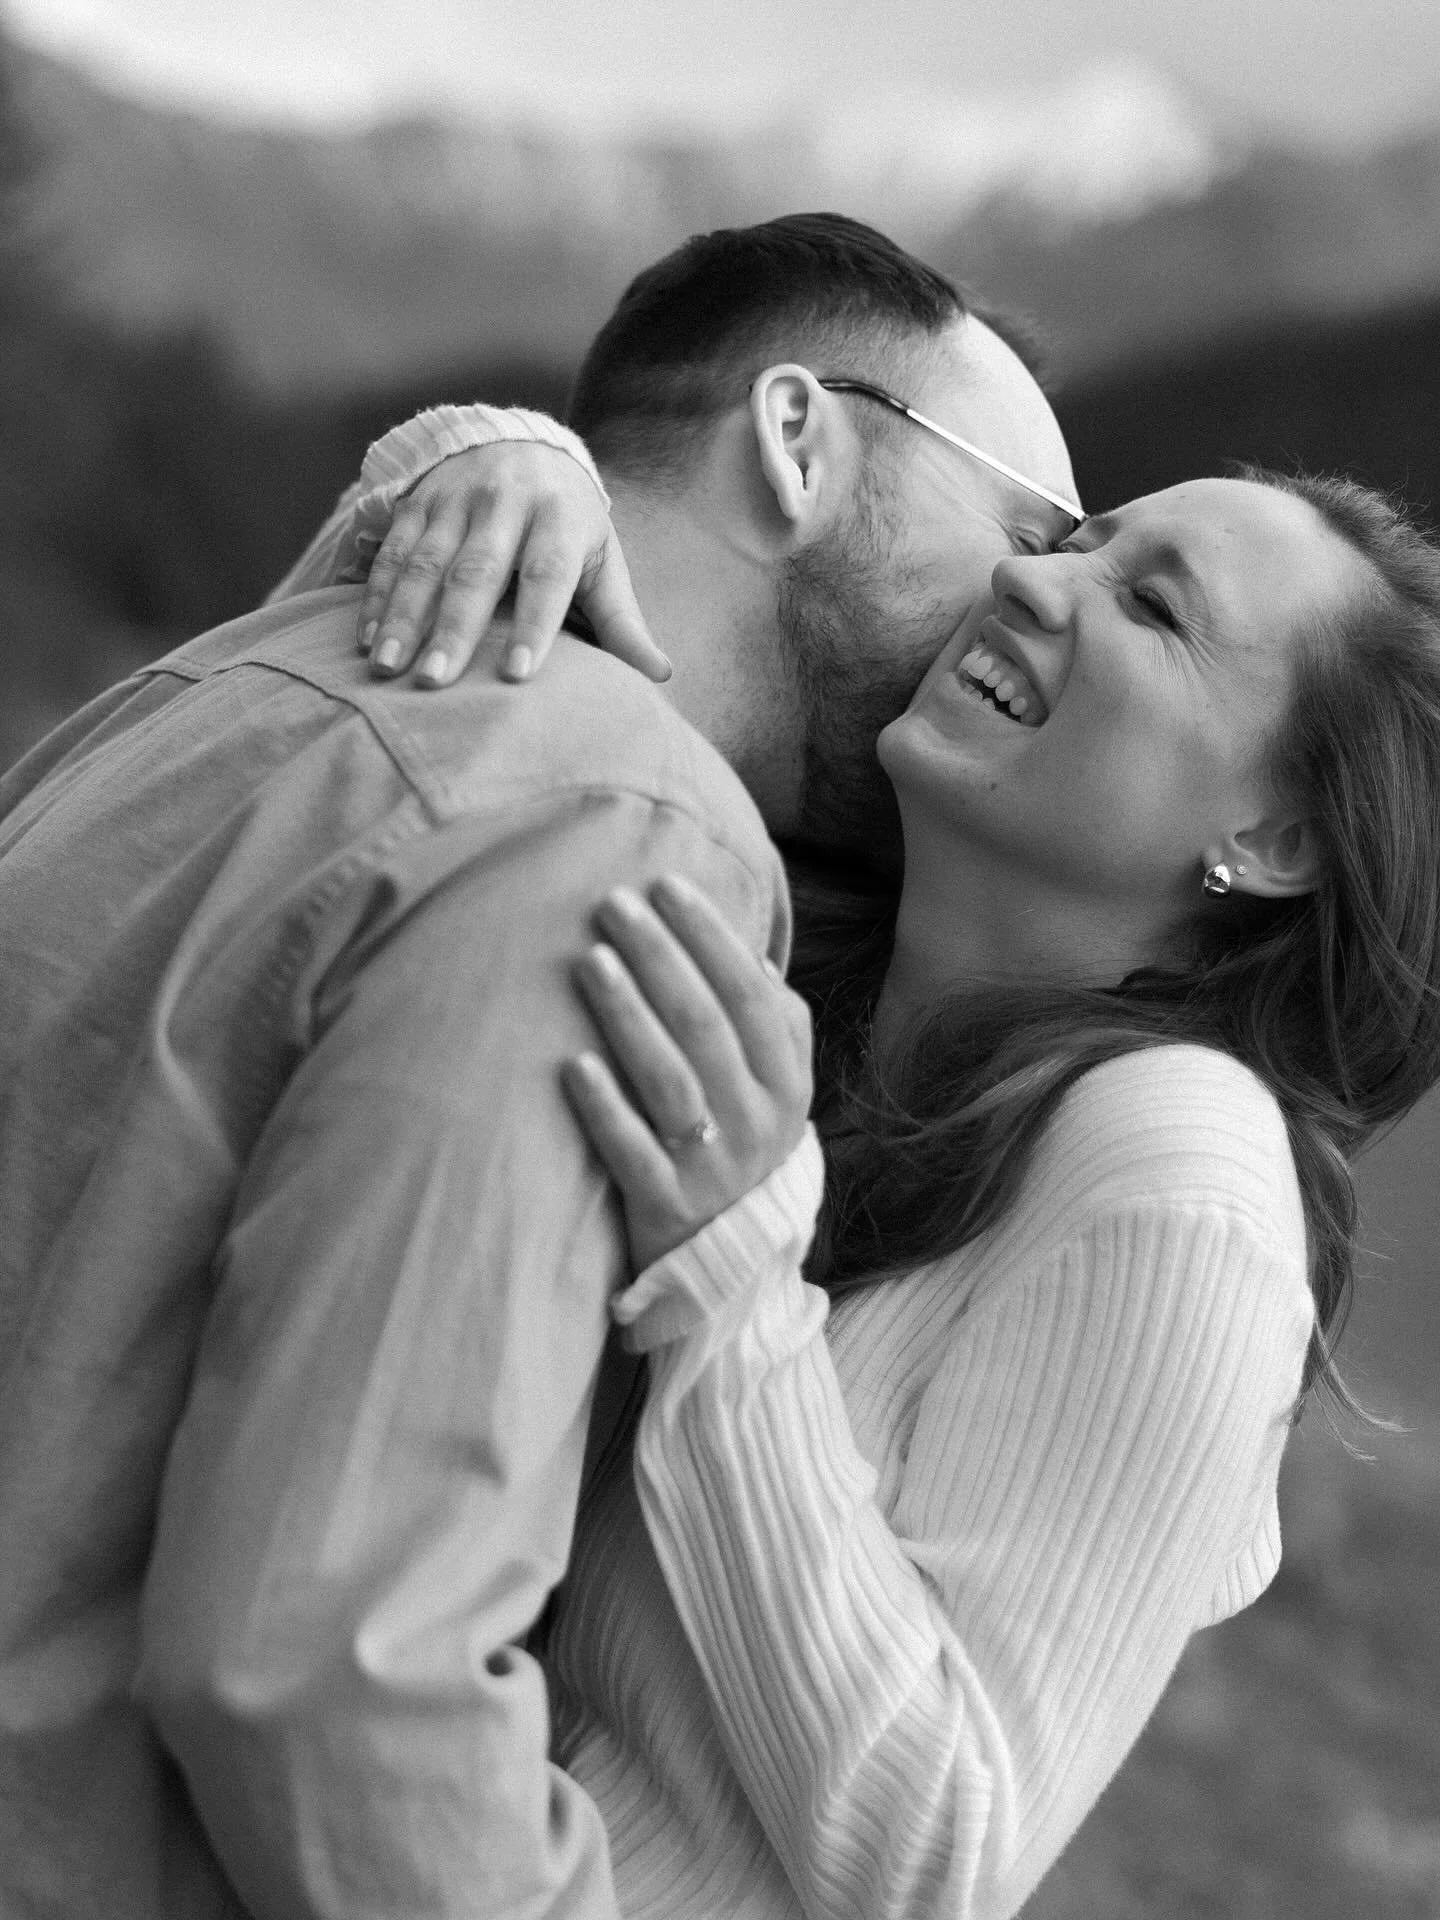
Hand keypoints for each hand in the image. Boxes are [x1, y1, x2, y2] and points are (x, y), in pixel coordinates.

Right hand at [358, 441, 669, 687]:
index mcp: (559, 517)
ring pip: (425, 561)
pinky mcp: (417, 499)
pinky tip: (366, 638)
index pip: (547, 574)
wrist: (521, 442)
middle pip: (477, 571)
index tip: (519, 675)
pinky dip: (378, 594)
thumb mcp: (602, 560)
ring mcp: (455, 498)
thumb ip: (622, 620)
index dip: (534, 624)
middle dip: (454, 629)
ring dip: (403, 616)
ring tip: (385, 666)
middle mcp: (505, 501)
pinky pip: (393, 550)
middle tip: (435, 682)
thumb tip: (661, 674)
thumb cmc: (569, 524)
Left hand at [562, 876, 812, 1271]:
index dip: (710, 935)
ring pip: (670, 1079)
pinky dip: (604, 1107)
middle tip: (612, 905)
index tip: (666, 884)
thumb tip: (754, 955)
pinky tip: (571, 1064)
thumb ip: (776, 1028)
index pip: (751, 994)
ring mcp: (713, 1166)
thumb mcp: (778, 1093)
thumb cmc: (742, 1151)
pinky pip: (633, 1151)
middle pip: (705, 1025)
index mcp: (786, 1083)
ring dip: (628, 1015)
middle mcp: (757, 1121)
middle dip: (659, 957)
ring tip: (590, 960)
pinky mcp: (668, 1209)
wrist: (732, 1270)